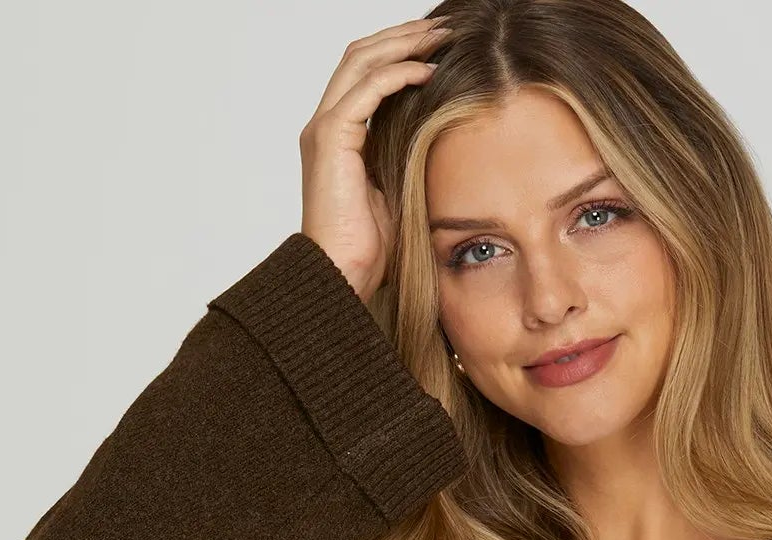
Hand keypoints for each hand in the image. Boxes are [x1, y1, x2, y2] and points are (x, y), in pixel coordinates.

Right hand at [299, 14, 452, 299]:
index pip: (366, 74)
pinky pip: (365, 89)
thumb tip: (447, 144)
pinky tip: (427, 72)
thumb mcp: (400, 194)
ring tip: (438, 38)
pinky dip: (396, 74)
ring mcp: (324, 129)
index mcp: (340, 136)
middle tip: (442, 29)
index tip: (438, 47)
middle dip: (402, 36)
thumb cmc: (369, 251)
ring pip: (361, 61)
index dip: (400, 52)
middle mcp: (326, 125)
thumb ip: (411, 160)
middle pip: (361, 55)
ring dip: (401, 43)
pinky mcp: (330, 139)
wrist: (342, 277)